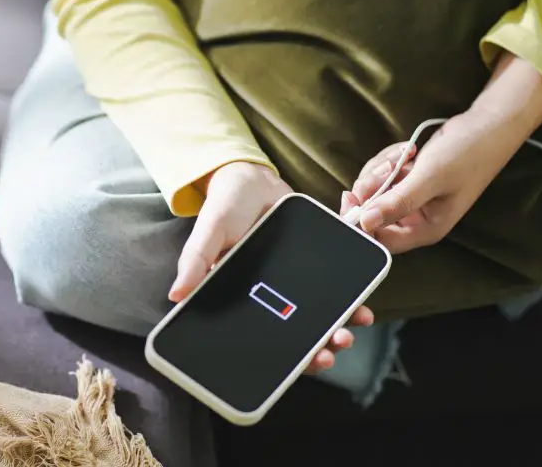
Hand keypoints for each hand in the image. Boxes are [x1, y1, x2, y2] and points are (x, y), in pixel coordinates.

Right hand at [172, 161, 374, 373]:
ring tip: (358, 321)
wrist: (251, 178)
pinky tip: (366, 295)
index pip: (273, 337)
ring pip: (327, 310)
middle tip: (338, 346)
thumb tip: (176, 295)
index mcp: (249, 299)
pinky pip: (341, 279)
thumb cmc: (224, 208)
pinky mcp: (318, 260)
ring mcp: (300, 279)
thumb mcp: (208, 231)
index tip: (315, 363)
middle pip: (305, 331)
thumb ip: (195, 261)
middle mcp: (277, 296)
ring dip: (346, 320)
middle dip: (325, 344)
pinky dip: (356, 287)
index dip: (295, 357)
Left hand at [342, 53, 541, 252]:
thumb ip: (398, 202)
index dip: (360, 222)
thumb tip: (365, 222)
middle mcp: (417, 219)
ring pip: (374, 190)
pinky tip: (410, 151)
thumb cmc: (466, 154)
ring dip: (383, 168)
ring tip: (406, 154)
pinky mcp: (409, 182)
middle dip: (375, 185)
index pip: (380, 240)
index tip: (351, 195)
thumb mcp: (431, 177)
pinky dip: (390, 160)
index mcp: (426, 230)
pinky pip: (383, 175)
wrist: (486, 126)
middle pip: (372, 213)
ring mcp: (412, 200)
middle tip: (393, 165)